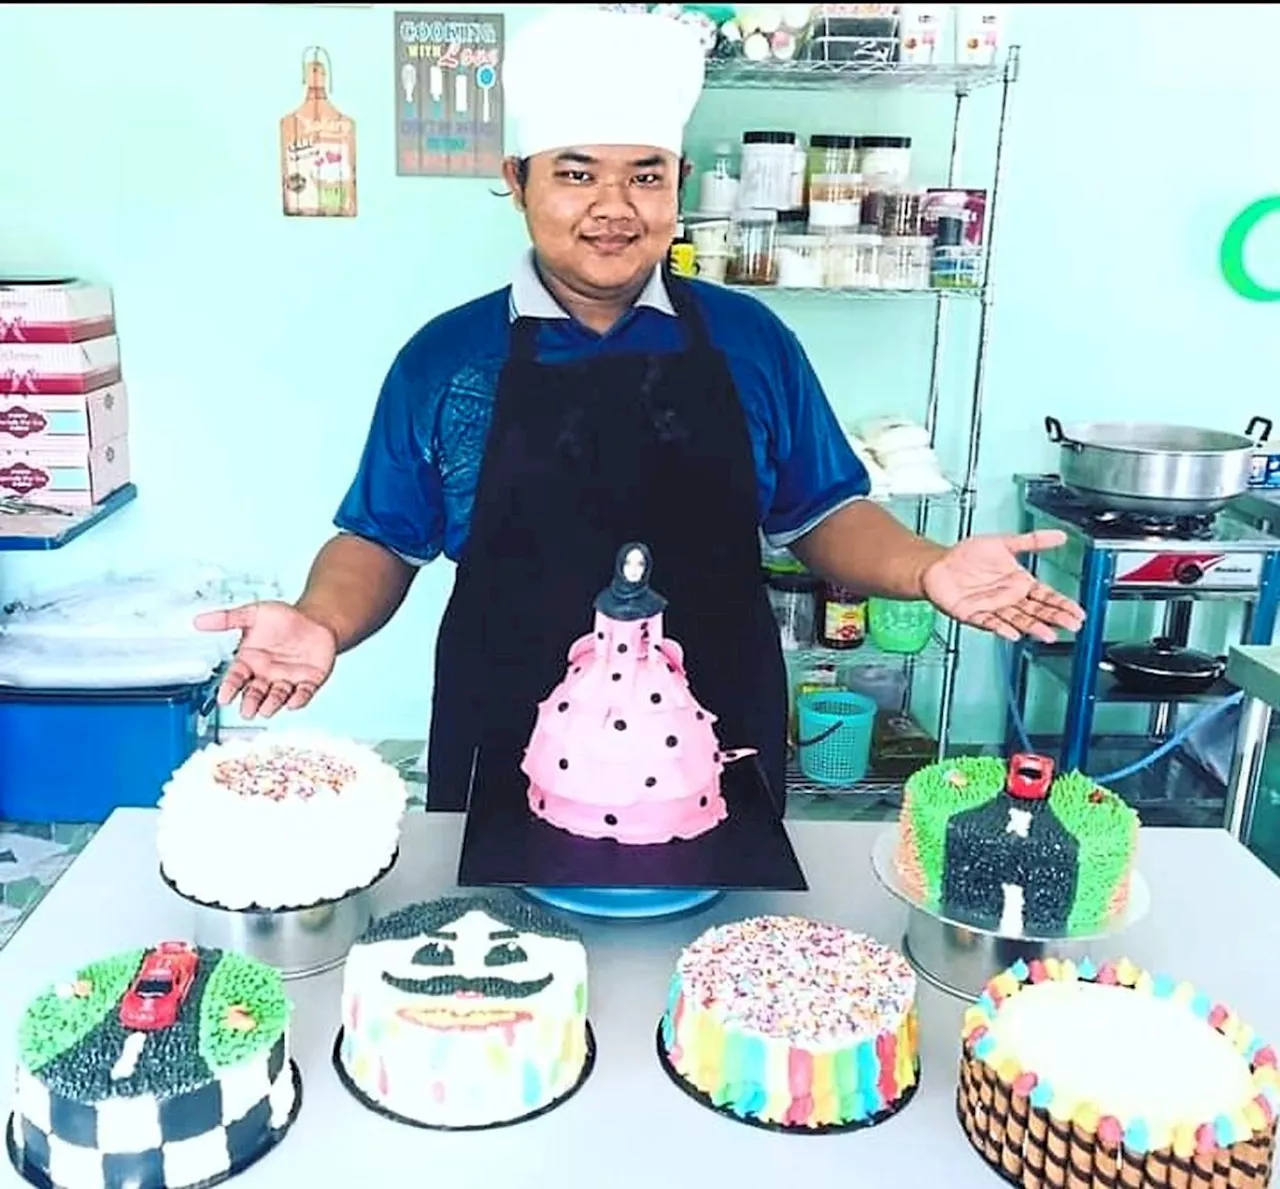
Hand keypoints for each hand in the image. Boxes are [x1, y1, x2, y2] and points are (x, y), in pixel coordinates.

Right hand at [193, 601, 336, 718]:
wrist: (316, 620)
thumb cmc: (284, 619)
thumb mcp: (254, 614)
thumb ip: (228, 618)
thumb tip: (199, 621)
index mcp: (250, 662)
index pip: (236, 678)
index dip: (229, 688)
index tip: (224, 697)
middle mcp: (266, 675)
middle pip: (255, 693)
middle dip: (250, 702)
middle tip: (247, 711)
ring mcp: (287, 680)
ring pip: (277, 697)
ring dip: (272, 704)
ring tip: (265, 710)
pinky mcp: (309, 681)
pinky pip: (303, 693)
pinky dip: (299, 699)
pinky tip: (294, 702)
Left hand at [922, 530, 1084, 642]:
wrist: (938, 565)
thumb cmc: (967, 556)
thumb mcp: (1004, 543)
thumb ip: (1032, 541)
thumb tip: (1060, 536)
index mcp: (1018, 583)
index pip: (1046, 596)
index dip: (1063, 604)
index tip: (1078, 613)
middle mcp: (1008, 598)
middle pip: (1037, 611)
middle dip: (1055, 618)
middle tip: (1073, 626)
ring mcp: (992, 608)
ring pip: (1017, 620)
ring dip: (1033, 628)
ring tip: (1049, 634)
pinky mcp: (973, 614)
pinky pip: (990, 623)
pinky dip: (1002, 628)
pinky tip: (1014, 633)